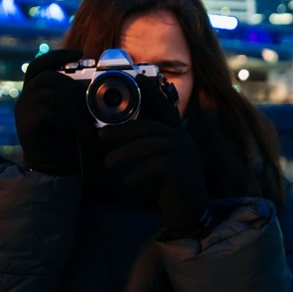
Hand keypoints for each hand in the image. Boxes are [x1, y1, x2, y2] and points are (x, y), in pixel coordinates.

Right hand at [14, 49, 93, 174]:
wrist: (56, 172)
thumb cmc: (70, 143)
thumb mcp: (75, 114)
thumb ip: (78, 97)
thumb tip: (99, 79)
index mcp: (34, 93)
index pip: (38, 65)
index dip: (57, 56)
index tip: (79, 53)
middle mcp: (24, 99)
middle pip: (47, 77)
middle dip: (73, 90)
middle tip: (91, 110)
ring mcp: (23, 111)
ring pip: (51, 94)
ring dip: (74, 112)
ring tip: (87, 132)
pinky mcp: (27, 125)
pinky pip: (50, 113)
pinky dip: (67, 126)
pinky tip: (74, 139)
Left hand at [99, 75, 210, 236]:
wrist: (190, 213)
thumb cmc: (170, 187)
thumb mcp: (159, 162)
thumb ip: (148, 146)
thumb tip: (122, 131)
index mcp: (178, 136)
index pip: (165, 109)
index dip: (153, 93)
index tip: (138, 78)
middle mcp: (183, 141)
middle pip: (151, 126)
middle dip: (124, 128)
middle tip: (101, 135)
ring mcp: (184, 155)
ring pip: (150, 145)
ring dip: (125, 153)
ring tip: (108, 163)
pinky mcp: (181, 171)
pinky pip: (156, 165)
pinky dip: (139, 172)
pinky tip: (128, 181)